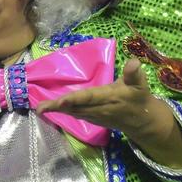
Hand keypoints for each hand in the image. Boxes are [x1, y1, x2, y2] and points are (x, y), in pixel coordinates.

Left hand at [37, 60, 167, 143]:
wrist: (142, 120)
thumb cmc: (138, 98)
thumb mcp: (140, 85)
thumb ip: (134, 74)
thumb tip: (133, 62)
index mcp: (109, 98)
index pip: (90, 98)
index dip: (75, 100)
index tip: (61, 101)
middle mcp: (99, 109)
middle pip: (76, 108)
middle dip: (58, 107)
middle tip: (40, 107)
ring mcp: (95, 116)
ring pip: (73, 113)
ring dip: (57, 111)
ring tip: (40, 108)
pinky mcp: (92, 119)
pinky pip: (75, 115)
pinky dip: (63, 112)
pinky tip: (51, 109)